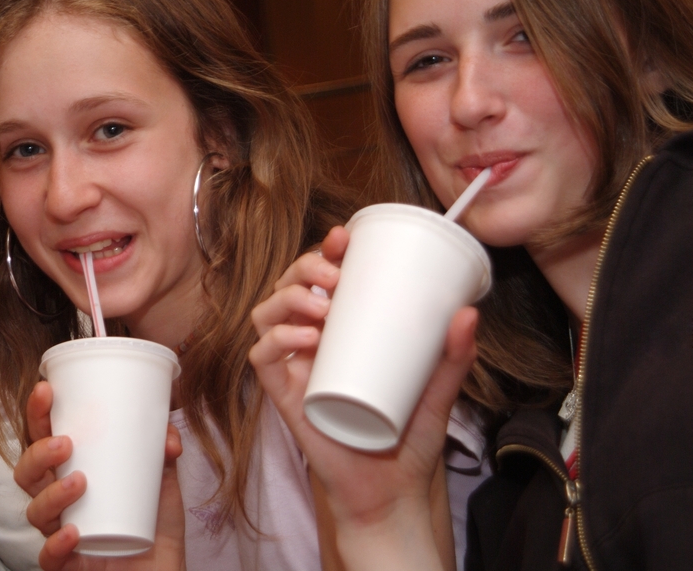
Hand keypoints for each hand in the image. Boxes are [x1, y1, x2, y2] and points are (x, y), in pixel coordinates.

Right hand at [14, 381, 184, 570]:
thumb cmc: (156, 524)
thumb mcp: (162, 482)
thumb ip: (162, 453)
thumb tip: (166, 434)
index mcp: (73, 470)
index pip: (44, 438)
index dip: (38, 414)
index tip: (46, 389)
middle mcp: (61, 499)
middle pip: (27, 473)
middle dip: (37, 453)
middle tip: (64, 443)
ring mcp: (61, 532)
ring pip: (34, 511)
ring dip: (52, 494)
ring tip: (80, 483)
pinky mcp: (69, 564)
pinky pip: (48, 557)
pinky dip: (56, 544)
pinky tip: (74, 533)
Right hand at [250, 226, 477, 568]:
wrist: (391, 494)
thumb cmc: (409, 441)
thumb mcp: (438, 391)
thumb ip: (453, 357)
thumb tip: (469, 313)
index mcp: (341, 330)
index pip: (322, 278)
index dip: (324, 251)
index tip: (345, 237)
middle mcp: (311, 342)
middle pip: (290, 286)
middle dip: (305, 267)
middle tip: (336, 274)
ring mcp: (294, 367)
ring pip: (268, 314)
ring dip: (288, 298)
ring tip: (321, 305)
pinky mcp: (283, 396)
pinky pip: (262, 357)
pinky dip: (276, 339)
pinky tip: (304, 338)